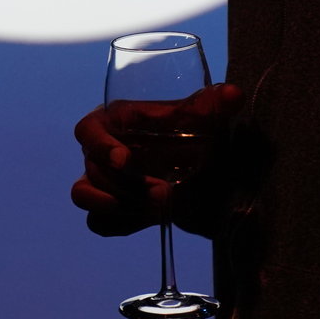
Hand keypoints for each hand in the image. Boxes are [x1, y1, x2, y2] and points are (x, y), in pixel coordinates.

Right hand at [70, 83, 242, 236]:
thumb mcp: (205, 120)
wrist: (203, 172)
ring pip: (85, 196)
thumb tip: (233, 94)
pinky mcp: (109, 211)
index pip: (88, 130)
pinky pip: (97, 223)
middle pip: (93, 169)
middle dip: (128, 185)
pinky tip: (148, 219)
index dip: (100, 145)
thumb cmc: (193, 136)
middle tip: (164, 193)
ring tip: (157, 208)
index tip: (124, 160)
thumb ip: (216, 105)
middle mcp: (100, 152)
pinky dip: (118, 224)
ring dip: (120, 205)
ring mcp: (101, 183)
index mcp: (114, 123)